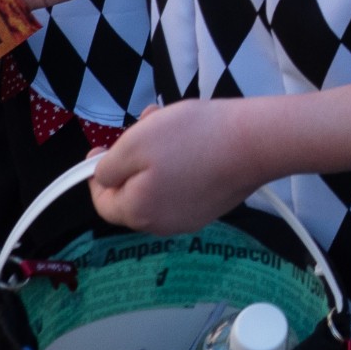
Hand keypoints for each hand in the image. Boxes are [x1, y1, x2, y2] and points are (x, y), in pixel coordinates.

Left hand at [89, 97, 264, 234]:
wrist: (255, 143)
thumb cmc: (192, 138)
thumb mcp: (135, 143)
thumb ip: (109, 167)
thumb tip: (103, 179)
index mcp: (139, 213)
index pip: (103, 203)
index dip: (96, 176)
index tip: (101, 148)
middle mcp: (162, 225)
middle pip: (132, 195)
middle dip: (131, 160)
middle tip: (143, 126)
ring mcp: (191, 218)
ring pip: (158, 188)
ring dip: (155, 159)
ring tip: (169, 124)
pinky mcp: (213, 207)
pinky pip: (183, 189)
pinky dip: (179, 167)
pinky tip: (194, 141)